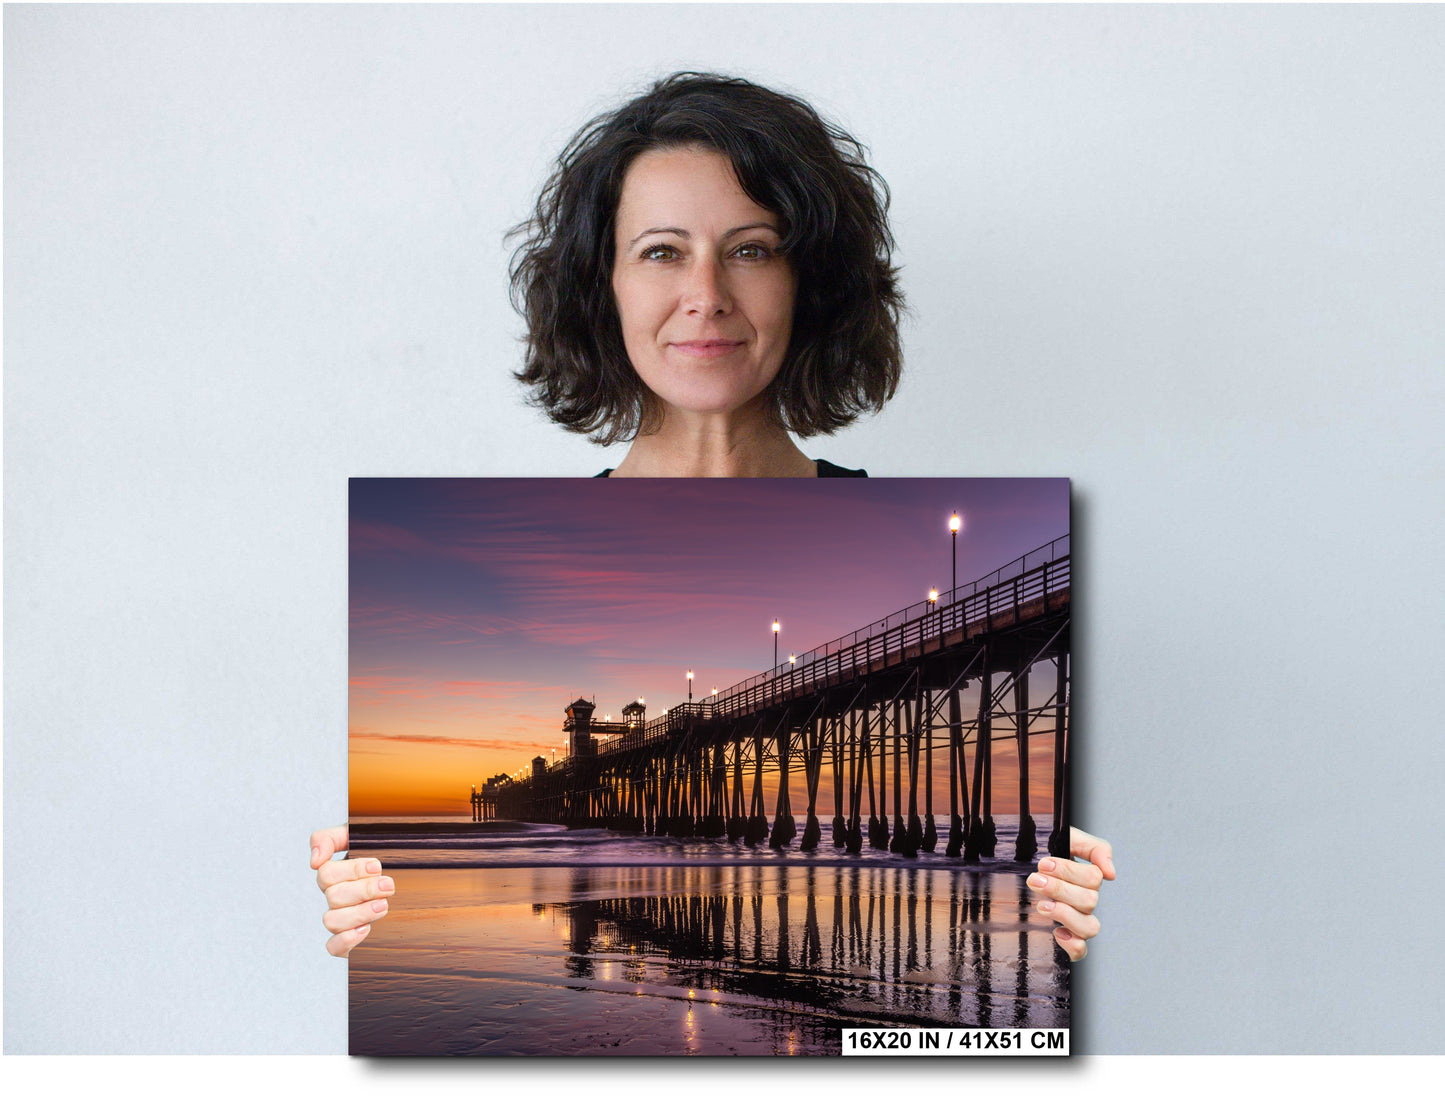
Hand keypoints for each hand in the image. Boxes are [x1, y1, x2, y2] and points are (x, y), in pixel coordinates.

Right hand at [310, 825, 394, 957]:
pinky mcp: (350, 941)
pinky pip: (333, 947)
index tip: (377, 866)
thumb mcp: (362, 837)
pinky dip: (346, 940)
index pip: (326, 874)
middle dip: (364, 890)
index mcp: (337, 875)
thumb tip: (314, 860)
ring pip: (331, 921)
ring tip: (384, 906)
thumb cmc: (387, 855)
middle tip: (388, 886)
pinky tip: (366, 929)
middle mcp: (337, 898)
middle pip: (333, 897)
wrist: (414, 881)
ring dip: (359, 913)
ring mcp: (342, 920)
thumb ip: (331, 838)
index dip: (351, 870)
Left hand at [1027, 826, 1114, 961]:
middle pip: (1089, 901)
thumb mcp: (1068, 838)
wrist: (1017, 864)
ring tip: (1041, 906)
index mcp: (1087, 878)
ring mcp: (1077, 921)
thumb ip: (1094, 848)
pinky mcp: (1066, 937)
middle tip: (1034, 880)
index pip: (1093, 878)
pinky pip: (1080, 951)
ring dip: (1065, 915)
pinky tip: (1057, 933)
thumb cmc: (1045, 850)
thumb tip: (1111, 873)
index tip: (1043, 864)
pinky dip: (1073, 945)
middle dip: (1059, 889)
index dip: (1069, 871)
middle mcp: (1085, 901)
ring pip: (1090, 928)